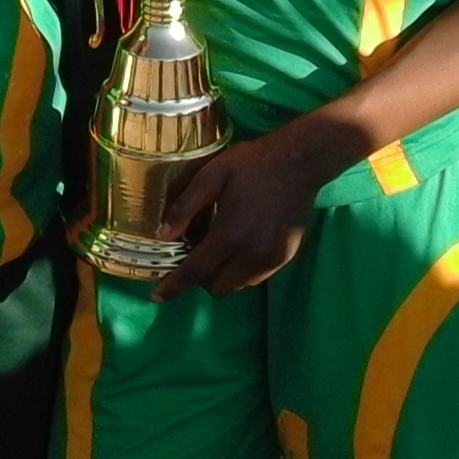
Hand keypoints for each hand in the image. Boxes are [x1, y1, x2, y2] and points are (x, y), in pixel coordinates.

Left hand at [151, 130, 331, 302]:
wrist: (300, 162)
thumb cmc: (253, 164)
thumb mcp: (212, 175)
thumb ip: (185, 207)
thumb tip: (163, 235)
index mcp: (228, 235)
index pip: (194, 272)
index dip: (174, 287)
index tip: (157, 297)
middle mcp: (250, 254)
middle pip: (216, 286)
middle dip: (200, 276)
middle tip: (199, 248)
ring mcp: (271, 259)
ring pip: (236, 285)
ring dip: (222, 274)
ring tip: (222, 244)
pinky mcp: (285, 257)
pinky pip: (256, 277)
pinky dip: (241, 270)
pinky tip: (242, 244)